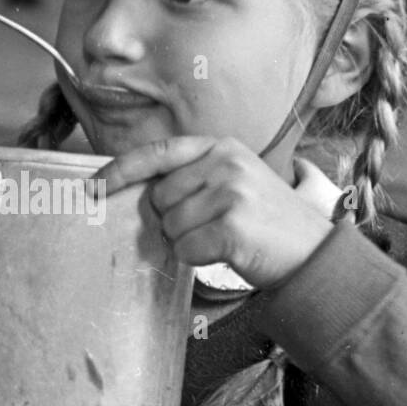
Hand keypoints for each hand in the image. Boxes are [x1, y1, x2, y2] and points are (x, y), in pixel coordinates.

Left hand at [101, 136, 334, 289]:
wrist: (314, 252)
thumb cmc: (267, 222)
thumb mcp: (235, 181)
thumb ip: (193, 178)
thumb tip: (143, 194)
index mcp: (221, 146)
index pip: (157, 153)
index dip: (120, 170)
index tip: (92, 186)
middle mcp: (225, 162)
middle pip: (159, 199)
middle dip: (174, 221)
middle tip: (213, 226)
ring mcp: (230, 192)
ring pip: (170, 227)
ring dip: (189, 242)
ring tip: (225, 238)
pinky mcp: (232, 226)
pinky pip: (185, 249)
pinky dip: (199, 259)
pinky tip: (228, 252)